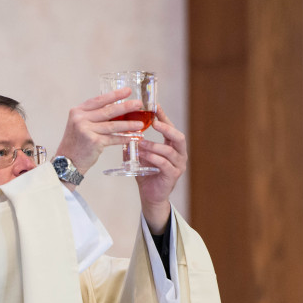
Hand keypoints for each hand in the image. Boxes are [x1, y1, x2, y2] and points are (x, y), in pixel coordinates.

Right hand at [54, 88, 143, 175]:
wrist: (67, 162)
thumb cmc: (76, 144)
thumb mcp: (80, 124)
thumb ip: (93, 116)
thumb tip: (116, 109)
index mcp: (77, 111)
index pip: (99, 100)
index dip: (114, 95)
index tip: (128, 91)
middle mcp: (81, 119)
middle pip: (108, 111)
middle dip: (126, 107)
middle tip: (139, 104)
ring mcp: (87, 130)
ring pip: (113, 125)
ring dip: (129, 124)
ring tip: (140, 124)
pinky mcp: (94, 142)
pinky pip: (113, 138)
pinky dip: (124, 138)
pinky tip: (133, 137)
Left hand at [135, 107, 186, 233]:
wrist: (150, 196)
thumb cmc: (147, 174)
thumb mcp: (141, 155)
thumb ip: (136, 144)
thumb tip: (123, 128)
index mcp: (173, 146)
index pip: (171, 128)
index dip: (163, 116)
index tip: (155, 106)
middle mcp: (179, 154)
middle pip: (179, 137)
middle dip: (166, 128)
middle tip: (154, 122)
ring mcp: (178, 165)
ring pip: (170, 151)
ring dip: (154, 145)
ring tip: (141, 143)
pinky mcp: (173, 176)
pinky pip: (164, 164)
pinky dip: (153, 158)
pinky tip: (143, 155)